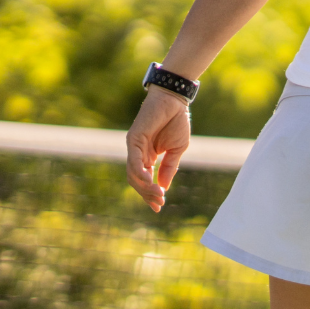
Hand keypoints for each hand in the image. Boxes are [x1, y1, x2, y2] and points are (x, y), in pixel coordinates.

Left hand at [126, 88, 192, 211]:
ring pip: (132, 173)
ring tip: (158, 195)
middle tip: (159, 204)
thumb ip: (169, 167)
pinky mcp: (133, 139)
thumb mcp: (177, 150)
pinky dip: (139, 172)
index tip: (159, 207)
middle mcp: (137, 153)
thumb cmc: (176, 122)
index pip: (144, 180)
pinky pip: (133, 160)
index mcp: (147, 157)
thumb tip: (163, 186)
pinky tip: (148, 181)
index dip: (150, 195)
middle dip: (147, 194)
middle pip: (136, 180)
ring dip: (144, 187)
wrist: (175, 101)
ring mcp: (133, 147)